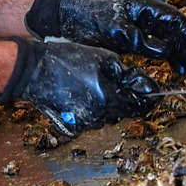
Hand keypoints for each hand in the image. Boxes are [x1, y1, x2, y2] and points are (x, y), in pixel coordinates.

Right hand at [2, 39, 165, 136]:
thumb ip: (129, 75)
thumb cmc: (68, 60)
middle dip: (128, 97)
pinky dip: (95, 108)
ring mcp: (85, 125)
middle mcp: (99, 118)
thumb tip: (148, 85)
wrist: (34, 71)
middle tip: (120, 79)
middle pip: (126, 111)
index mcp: (109, 100)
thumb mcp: (105, 59)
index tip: (151, 89)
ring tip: (98, 83)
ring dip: (112, 102)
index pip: (142, 106)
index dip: (149, 97)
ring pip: (110, 116)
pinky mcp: (72, 126)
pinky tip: (85, 93)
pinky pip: (93, 119)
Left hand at [25, 0, 185, 77]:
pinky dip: (172, 56)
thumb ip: (141, 40)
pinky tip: (177, 69)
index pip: (179, 23)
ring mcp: (145, 23)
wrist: (70, 16)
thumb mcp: (115, 30)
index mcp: (149, 7)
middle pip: (180, 31)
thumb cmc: (92, 18)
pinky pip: (162, 44)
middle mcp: (151, 14)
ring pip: (173, 39)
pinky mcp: (138, 34)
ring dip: (185, 54)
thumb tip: (167, 51)